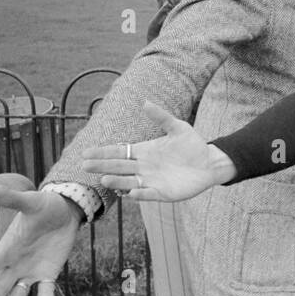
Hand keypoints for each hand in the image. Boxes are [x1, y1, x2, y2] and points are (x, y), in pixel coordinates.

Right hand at [0, 189, 79, 295]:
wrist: (65, 211)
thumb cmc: (44, 205)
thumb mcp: (31, 202)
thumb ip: (14, 199)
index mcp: (8, 246)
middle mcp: (16, 262)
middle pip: (0, 288)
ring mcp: (31, 270)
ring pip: (18, 295)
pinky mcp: (48, 273)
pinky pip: (45, 292)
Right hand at [81, 101, 232, 200]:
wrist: (209, 162)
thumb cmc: (192, 144)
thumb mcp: (177, 127)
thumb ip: (161, 116)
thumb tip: (145, 102)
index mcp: (144, 151)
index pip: (119, 152)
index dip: (102, 153)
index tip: (85, 153)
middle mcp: (144, 167)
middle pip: (119, 167)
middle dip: (102, 166)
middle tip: (85, 166)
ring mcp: (152, 180)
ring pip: (130, 182)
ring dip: (117, 181)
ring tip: (103, 180)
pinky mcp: (164, 193)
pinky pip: (149, 194)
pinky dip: (140, 193)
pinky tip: (132, 192)